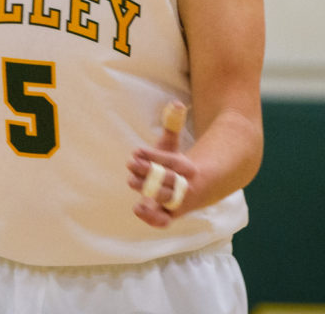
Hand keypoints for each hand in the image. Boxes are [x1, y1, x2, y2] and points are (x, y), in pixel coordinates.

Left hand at [127, 100, 195, 227]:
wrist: (193, 189)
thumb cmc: (176, 164)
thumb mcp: (172, 143)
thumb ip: (172, 124)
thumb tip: (176, 103)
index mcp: (187, 167)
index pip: (171, 161)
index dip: (153, 156)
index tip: (135, 152)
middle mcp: (185, 186)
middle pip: (169, 181)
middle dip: (149, 172)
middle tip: (130, 163)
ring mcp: (177, 202)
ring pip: (167, 199)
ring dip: (149, 191)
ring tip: (131, 180)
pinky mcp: (169, 215)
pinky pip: (164, 221)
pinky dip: (152, 218)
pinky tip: (137, 208)